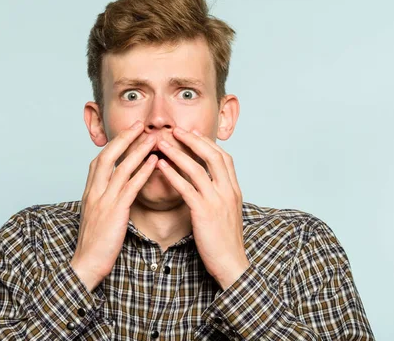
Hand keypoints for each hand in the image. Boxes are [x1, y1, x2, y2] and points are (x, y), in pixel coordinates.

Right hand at [70, 121, 157, 290]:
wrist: (86, 264)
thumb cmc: (95, 243)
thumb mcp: (97, 216)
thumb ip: (105, 199)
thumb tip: (116, 190)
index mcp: (90, 192)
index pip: (100, 160)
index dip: (114, 144)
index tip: (127, 132)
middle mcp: (94, 192)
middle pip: (108, 156)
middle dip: (124, 138)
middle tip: (140, 124)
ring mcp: (103, 200)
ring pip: (121, 167)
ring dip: (138, 150)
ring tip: (152, 137)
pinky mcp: (115, 212)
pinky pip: (130, 187)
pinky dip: (142, 172)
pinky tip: (154, 162)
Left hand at [156, 127, 249, 289]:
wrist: (232, 264)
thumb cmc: (226, 241)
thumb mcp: (227, 213)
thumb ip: (220, 195)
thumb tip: (208, 183)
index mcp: (234, 190)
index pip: (223, 157)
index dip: (207, 143)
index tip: (192, 133)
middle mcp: (228, 191)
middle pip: (212, 155)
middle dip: (193, 140)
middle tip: (175, 129)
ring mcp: (217, 201)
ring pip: (197, 168)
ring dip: (177, 153)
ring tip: (161, 143)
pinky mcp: (204, 212)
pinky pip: (186, 188)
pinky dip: (172, 174)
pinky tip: (160, 167)